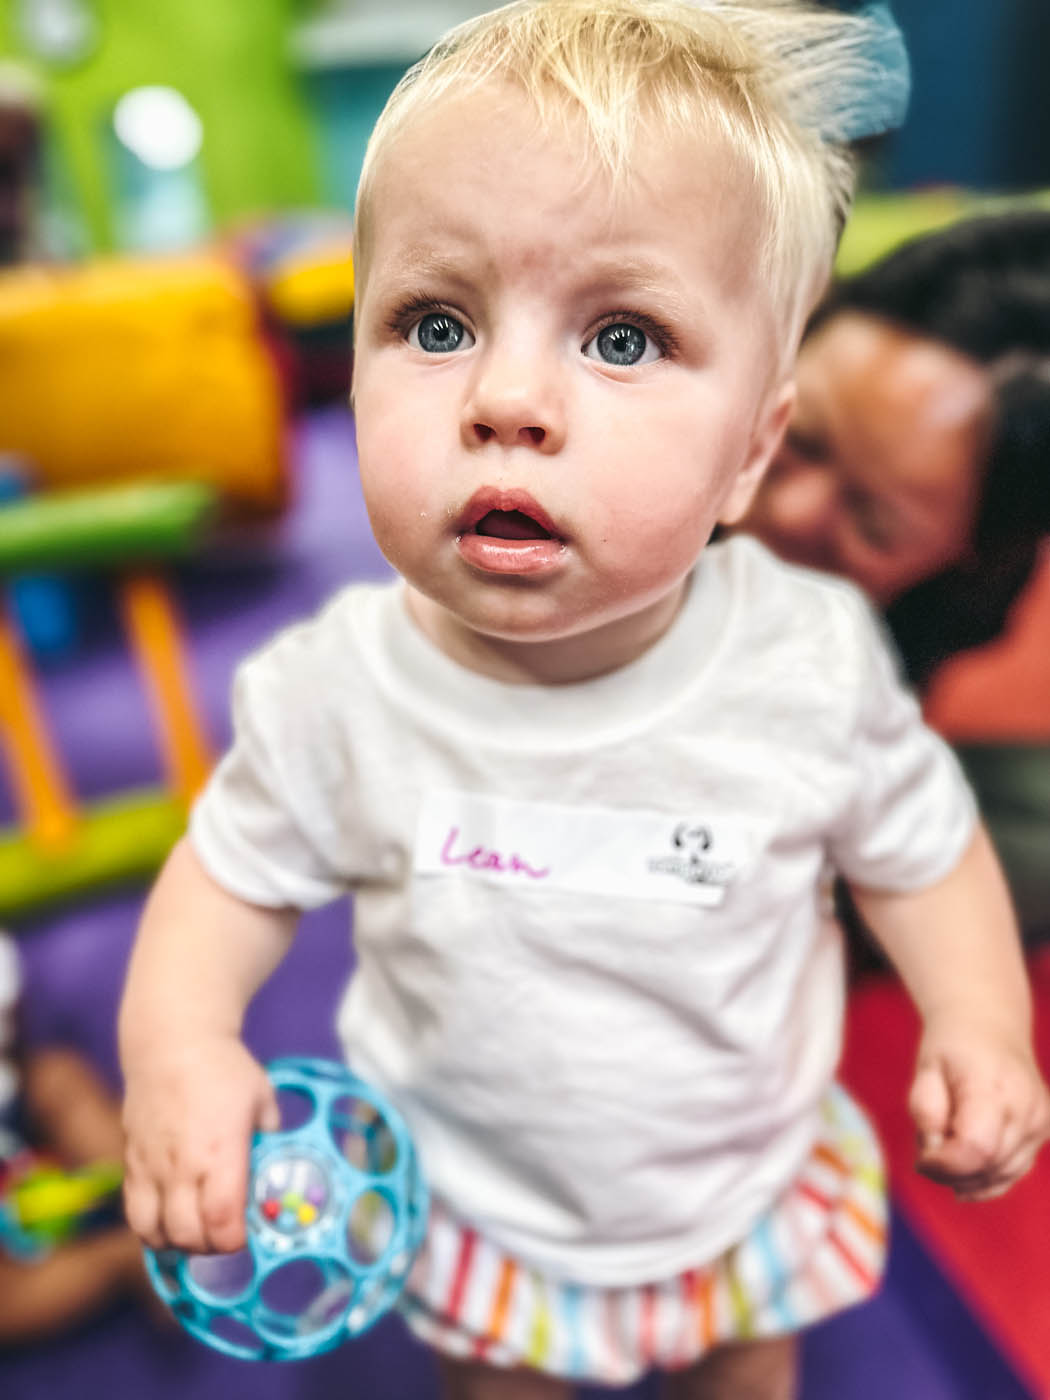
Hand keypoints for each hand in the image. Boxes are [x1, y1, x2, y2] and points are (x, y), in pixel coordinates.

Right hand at [122, 1034, 278, 1253]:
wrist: (172, 1043)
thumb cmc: (223, 1068)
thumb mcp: (262, 1098)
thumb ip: (270, 1135)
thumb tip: (278, 1163)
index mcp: (221, 1152)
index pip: (222, 1221)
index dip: (234, 1241)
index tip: (245, 1235)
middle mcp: (183, 1166)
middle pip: (188, 1236)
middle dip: (209, 1247)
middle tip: (223, 1235)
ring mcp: (153, 1166)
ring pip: (154, 1232)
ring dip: (176, 1242)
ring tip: (195, 1230)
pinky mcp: (132, 1162)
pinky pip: (134, 1212)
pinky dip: (150, 1227)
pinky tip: (169, 1219)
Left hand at [909, 1014, 1049, 1199]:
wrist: (989, 1025)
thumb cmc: (951, 1048)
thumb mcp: (925, 1070)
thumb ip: (925, 1112)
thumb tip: (935, 1154)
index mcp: (993, 1088)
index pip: (976, 1149)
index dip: (944, 1165)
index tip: (921, 1159)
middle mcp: (1026, 1108)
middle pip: (988, 1166)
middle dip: (951, 1171)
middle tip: (928, 1150)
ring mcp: (1040, 1122)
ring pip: (1002, 1175)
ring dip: (968, 1176)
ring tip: (946, 1147)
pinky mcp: (1043, 1131)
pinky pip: (1014, 1171)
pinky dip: (987, 1178)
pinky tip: (965, 1174)